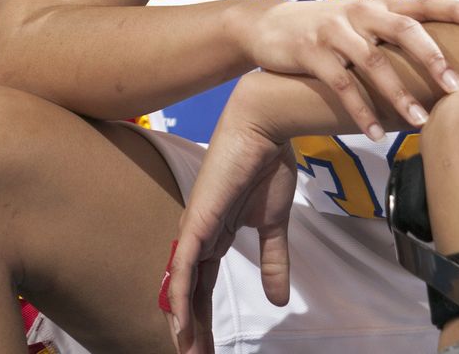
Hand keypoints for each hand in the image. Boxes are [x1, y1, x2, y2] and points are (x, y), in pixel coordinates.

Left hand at [164, 82, 297, 353]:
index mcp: (216, 234)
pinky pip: (183, 264)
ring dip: (183, 321)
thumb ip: (275, 261)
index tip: (207, 347)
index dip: (204, 317)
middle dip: (193, 328)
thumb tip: (279, 299)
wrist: (266, 126)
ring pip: (181, 285)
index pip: (204, 285)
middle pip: (190, 292)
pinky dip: (179, 294)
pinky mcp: (198, 219)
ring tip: (187, 352)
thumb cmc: (267, 163)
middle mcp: (199, 234)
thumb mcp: (275, 224)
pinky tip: (179, 321)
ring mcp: (195, 227)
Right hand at [239, 0, 458, 138]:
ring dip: (398, 94)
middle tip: (456, 87)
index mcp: (377, 3)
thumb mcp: (361, 20)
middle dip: (432, 58)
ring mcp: (333, 30)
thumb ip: (394, 32)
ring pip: (373, 61)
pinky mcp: (310, 51)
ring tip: (419, 121)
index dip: (453, 8)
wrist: (269, 25)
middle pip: (403, 29)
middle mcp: (359, 11)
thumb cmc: (327, 27)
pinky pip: (340, 84)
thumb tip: (445, 59)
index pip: (422, 1)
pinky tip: (376, 133)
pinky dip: (361, 110)